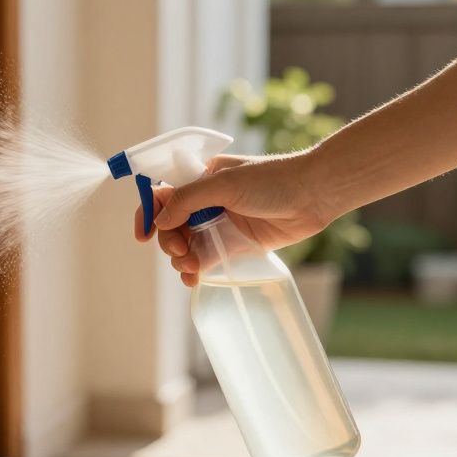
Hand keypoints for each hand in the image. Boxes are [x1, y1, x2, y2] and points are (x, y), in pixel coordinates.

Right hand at [132, 152, 333, 285]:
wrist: (313, 195)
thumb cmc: (272, 180)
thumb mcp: (225, 184)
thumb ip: (188, 200)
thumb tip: (161, 219)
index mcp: (200, 178)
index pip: (163, 195)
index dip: (148, 213)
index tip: (143, 234)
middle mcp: (206, 201)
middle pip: (171, 225)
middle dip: (168, 241)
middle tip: (179, 251)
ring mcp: (220, 223)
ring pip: (186, 245)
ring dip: (180, 259)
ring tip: (190, 267)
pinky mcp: (235, 244)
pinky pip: (206, 259)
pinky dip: (195, 270)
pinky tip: (193, 278)